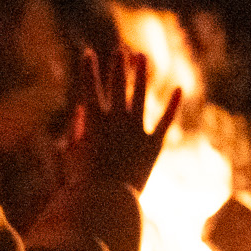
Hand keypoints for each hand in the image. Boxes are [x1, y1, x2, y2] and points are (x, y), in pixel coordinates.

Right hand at [63, 46, 178, 194]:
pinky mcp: (153, 144)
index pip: (89, 87)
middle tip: (120, 49)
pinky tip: (178, 89)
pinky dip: (172, 105)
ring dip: (141, 74)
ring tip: (141, 57)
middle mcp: (116, 120)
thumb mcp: (72, 154)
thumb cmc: (83, 182)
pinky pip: (165, 121)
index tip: (89, 53)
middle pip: (118, 84)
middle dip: (118, 65)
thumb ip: (77, 130)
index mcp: (93, 121)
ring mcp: (136, 130)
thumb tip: (81, 111)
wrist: (107, 201)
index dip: (88, 69)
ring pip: (140, 94)